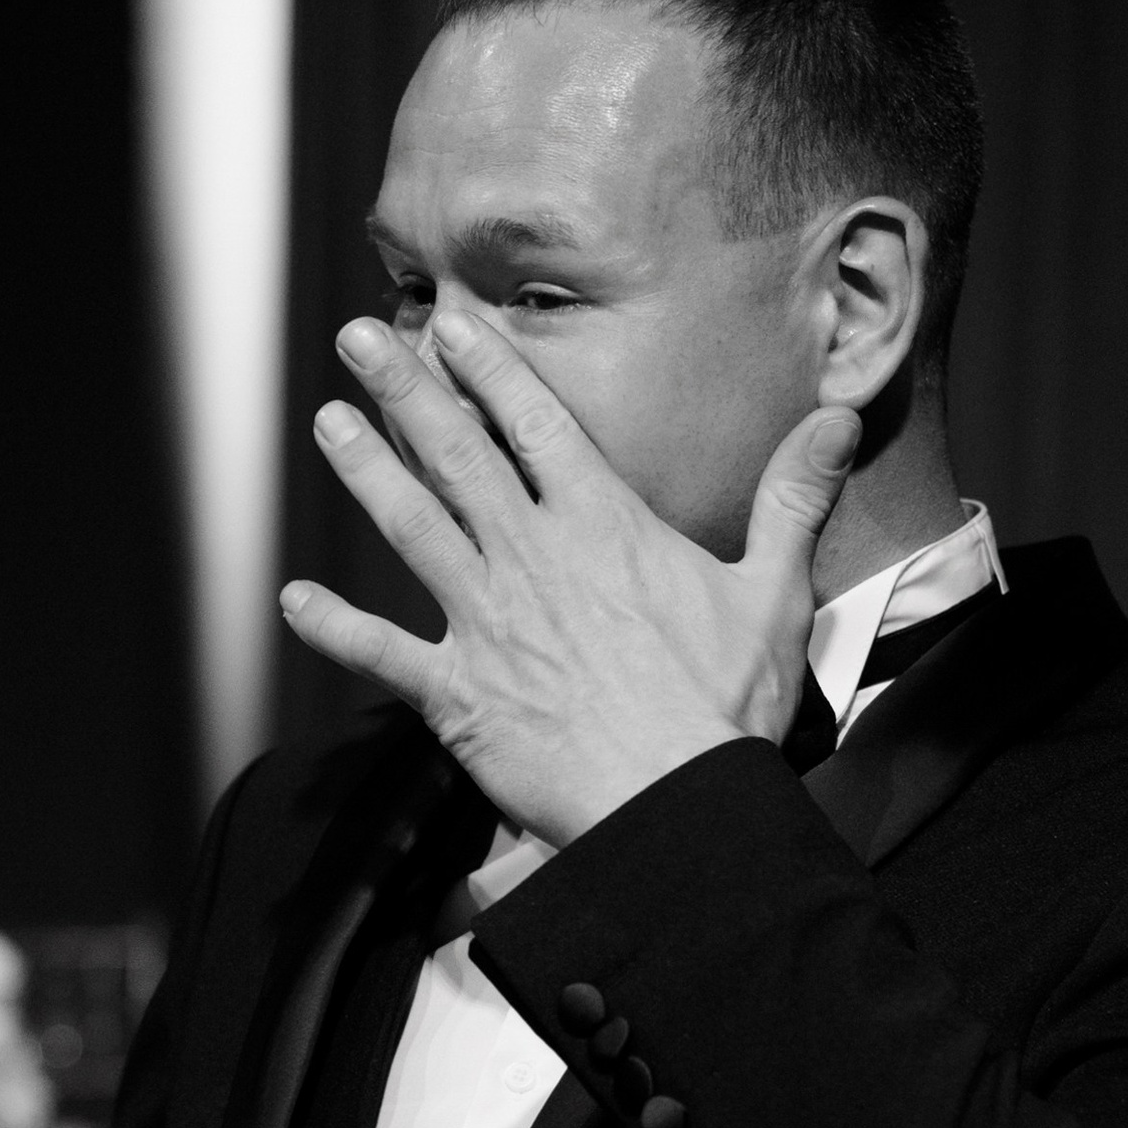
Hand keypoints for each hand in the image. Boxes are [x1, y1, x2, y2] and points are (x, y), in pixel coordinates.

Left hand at [278, 311, 860, 845]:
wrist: (672, 804)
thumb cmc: (725, 709)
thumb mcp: (774, 593)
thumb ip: (794, 497)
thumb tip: (836, 418)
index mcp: (603, 527)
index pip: (535, 424)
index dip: (490, 367)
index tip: (452, 323)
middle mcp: (532, 558)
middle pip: (456, 455)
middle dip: (405, 389)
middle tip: (359, 336)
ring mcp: (486, 623)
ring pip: (411, 527)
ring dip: (365, 470)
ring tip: (327, 421)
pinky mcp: (456, 696)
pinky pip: (380, 653)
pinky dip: (333, 626)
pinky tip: (291, 599)